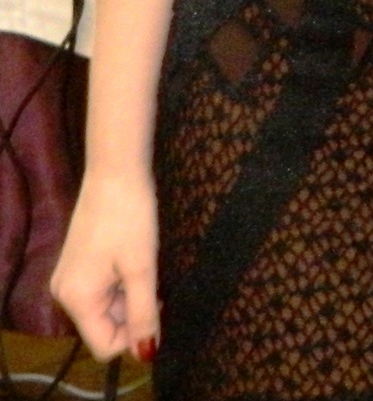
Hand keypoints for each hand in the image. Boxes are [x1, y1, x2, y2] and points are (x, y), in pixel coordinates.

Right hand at [52, 170, 157, 364]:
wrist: (115, 172)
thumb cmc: (130, 217)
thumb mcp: (142, 268)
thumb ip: (144, 313)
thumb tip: (147, 353)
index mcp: (77, 300)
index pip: (105, 346)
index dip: (134, 335)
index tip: (156, 304)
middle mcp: (65, 294)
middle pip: (105, 327)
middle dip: (133, 311)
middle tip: (152, 277)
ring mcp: (68, 279)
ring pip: (106, 308)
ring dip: (130, 294)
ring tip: (142, 263)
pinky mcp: (76, 266)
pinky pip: (102, 290)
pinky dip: (122, 282)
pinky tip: (133, 257)